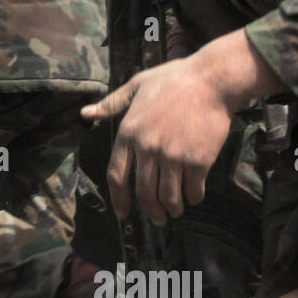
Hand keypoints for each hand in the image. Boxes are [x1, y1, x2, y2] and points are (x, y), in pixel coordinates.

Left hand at [82, 28, 285, 224]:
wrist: (212, 80)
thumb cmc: (174, 79)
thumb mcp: (137, 85)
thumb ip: (111, 104)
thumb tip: (85, 114)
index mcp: (129, 133)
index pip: (116, 175)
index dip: (118, 199)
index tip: (122, 213)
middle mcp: (148, 148)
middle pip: (143, 193)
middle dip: (150, 211)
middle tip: (157, 219)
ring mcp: (173, 156)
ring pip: (167, 196)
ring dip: (171, 209)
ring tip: (175, 212)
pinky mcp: (198, 160)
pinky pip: (192, 190)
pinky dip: (193, 198)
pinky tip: (194, 197)